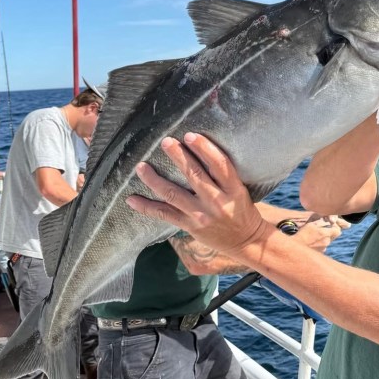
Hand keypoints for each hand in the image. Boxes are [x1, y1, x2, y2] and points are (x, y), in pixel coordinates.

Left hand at [128, 133, 268, 256]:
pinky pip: (165, 214)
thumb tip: (196, 153)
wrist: (246, 242)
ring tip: (141, 167)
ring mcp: (202, 215)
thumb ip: (222, 176)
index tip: (190, 136)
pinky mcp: (190, 226)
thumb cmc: (242, 211)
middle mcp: (217, 201)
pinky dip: (147, 207)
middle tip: (165, 141)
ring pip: (174, 194)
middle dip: (178, 157)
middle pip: (194, 175)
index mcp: (234, 189)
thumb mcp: (240, 191)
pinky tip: (132, 199)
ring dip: (154, 179)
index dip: (205, 149)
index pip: (220, 165)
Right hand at [294, 214, 350, 251]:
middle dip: (329, 232)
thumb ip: (321, 222)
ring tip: (313, 236)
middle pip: (333, 236)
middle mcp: (326, 242)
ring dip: (324, 238)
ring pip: (328, 241)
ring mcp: (324, 249)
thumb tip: (329, 220)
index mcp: (325, 234)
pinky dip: (319, 244)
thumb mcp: (311, 224)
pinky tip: (311, 242)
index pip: (338, 230)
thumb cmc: (302, 235)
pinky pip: (323, 247)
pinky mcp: (320, 254)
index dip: (335, 227)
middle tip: (321, 229)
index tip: (329, 225)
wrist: (295, 249)